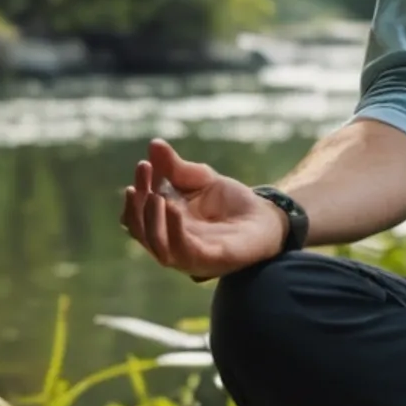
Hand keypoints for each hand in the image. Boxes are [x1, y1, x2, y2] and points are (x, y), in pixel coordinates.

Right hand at [119, 139, 288, 281]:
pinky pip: (184, 252)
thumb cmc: (231, 202)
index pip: (139, 212)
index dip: (137, 190)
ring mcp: (189, 255)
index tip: (144, 165)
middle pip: (141, 231)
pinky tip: (172, 207)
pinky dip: (174, 231)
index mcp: (165, 225)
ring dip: (150, 221)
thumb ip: (177, 167)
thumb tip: (154, 145)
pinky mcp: (210, 260)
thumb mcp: (202, 179)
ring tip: (156, 196)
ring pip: (157, 246)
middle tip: (143, 178)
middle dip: (137, 205)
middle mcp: (172, 243)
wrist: (268, 217)